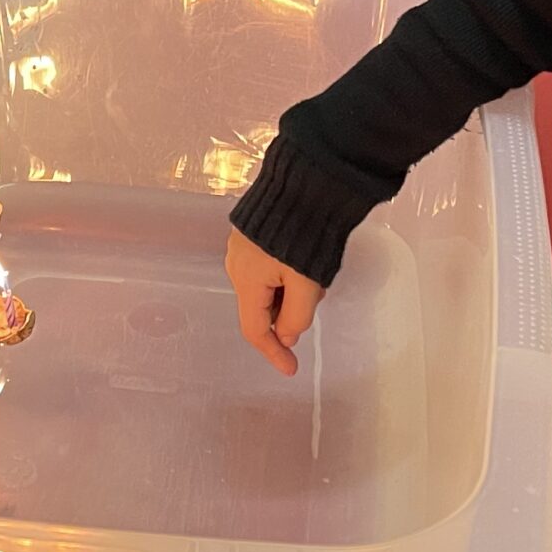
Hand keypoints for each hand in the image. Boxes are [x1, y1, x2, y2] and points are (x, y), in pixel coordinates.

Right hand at [226, 228, 323, 376]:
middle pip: (260, 307)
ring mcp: (242, 246)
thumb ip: (296, 317)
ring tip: (315, 278)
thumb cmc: (304, 235)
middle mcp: (236, 265)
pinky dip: (284, 276)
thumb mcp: (306, 284)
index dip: (273, 353)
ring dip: (287, 294)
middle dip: (286, 316)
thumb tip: (287, 336)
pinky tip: (304, 265)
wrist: (304, 182)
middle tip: (313, 304)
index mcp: (246, 280)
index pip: (255, 329)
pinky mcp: (252, 232)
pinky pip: (265, 267)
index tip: (292, 369)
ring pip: (265, 287)